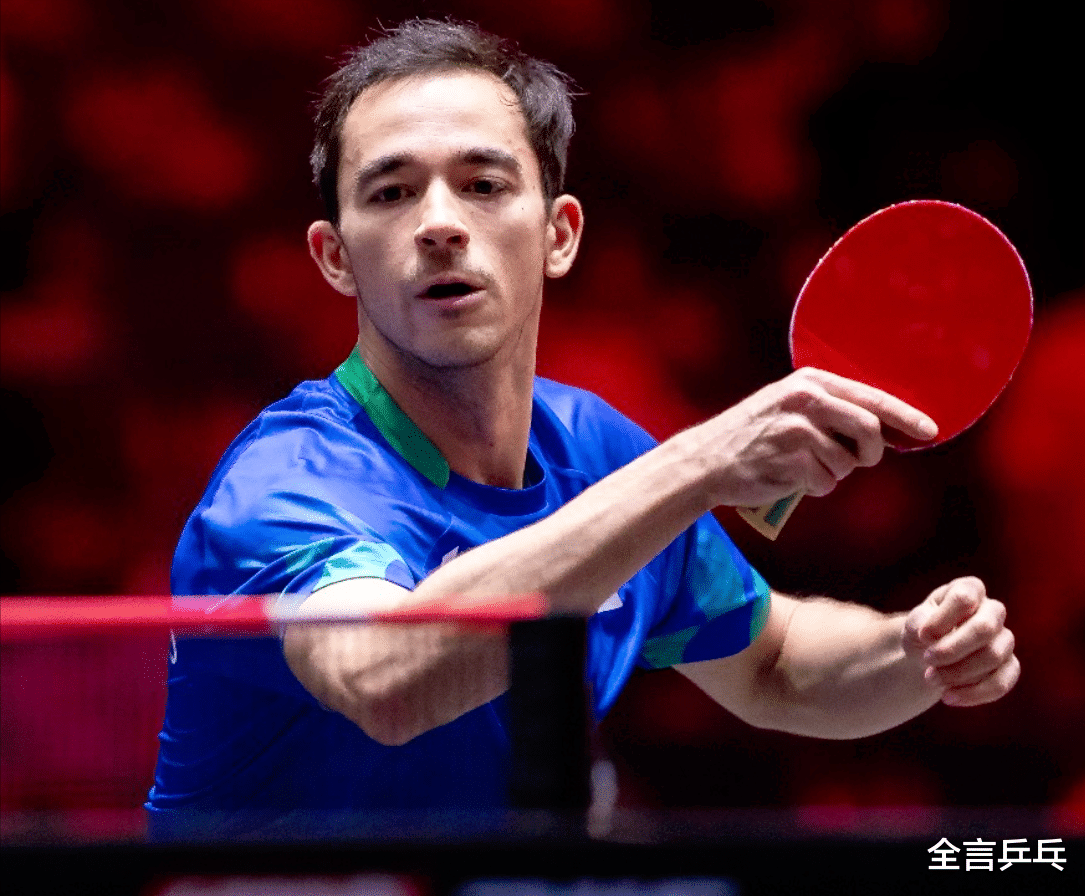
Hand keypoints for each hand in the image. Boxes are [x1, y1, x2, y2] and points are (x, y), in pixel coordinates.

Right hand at [704, 368, 937, 506]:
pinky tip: (788, 478)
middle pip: (869, 430)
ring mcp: (798, 431)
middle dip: (871, 452)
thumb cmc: (752, 435)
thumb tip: (883, 431)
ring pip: (847, 462)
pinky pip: (825, 482)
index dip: (905, 416)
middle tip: (858, 460)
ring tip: (802, 466)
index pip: (871, 397)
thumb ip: (830, 410)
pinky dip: (814, 487)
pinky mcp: (792, 461)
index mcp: (808, 382)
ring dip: (832, 473)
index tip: (929, 431)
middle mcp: (805, 401)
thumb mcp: (787, 406)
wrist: (705, 460)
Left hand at [903, 576, 1019, 706]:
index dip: (942, 620)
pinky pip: (1002, 682)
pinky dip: (974, 693)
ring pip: (994, 656)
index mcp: (969, 590)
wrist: (929, 656)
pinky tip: (948, 697)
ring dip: (959, 672)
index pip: (964, 599)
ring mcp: (1005, 639)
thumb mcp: (913, 624)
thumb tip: (931, 636)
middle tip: (927, 660)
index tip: (922, 636)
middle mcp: (993, 611)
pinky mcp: (1010, 667)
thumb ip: (919, 624)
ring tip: (930, 678)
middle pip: (985, 628)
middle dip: (953, 649)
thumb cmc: (923, 632)